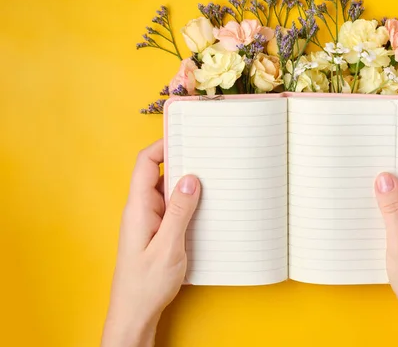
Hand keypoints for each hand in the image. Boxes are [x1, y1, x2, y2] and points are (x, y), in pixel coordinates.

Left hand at [102, 140, 200, 346]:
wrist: (134, 313)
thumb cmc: (146, 284)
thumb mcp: (168, 247)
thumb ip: (179, 211)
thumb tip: (191, 178)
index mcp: (138, 208)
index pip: (144, 164)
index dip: (162, 146)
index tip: (185, 136)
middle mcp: (141, 210)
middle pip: (157, 173)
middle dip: (181, 163)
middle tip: (206, 157)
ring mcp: (147, 221)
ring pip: (166, 191)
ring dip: (186, 185)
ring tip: (211, 179)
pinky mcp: (155, 232)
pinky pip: (170, 208)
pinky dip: (186, 202)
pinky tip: (203, 207)